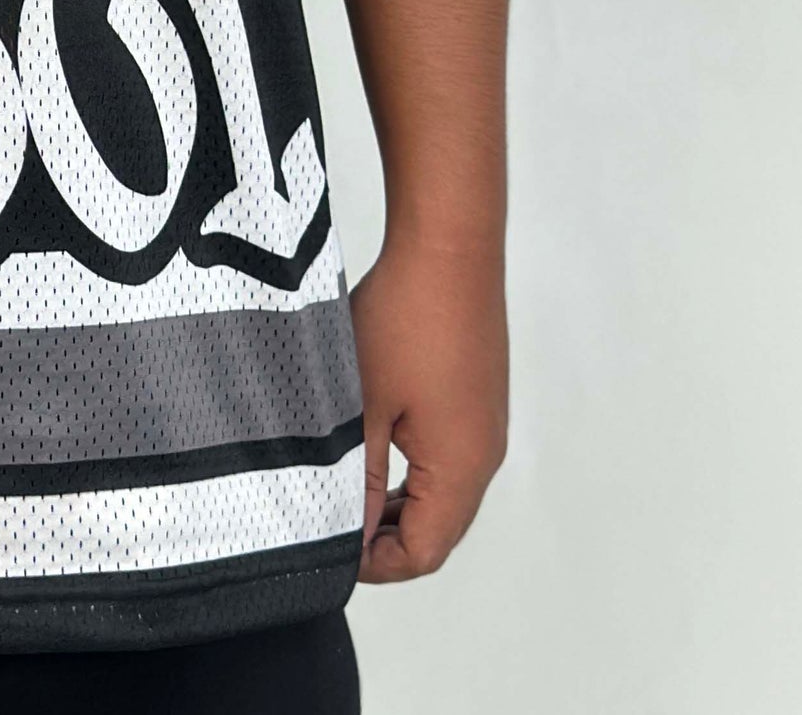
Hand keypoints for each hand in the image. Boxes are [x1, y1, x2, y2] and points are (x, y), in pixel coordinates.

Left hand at [350, 234, 508, 581]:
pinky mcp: (476, 398)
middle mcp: (483, 455)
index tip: (326, 545)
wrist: (449, 247)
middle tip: (327, 519)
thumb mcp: (363, 404)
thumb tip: (344, 530)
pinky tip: (367, 445)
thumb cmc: (405, 318)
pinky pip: (446, 457)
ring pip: (440, 493)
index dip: (374, 563)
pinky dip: (409, 469)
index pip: (424, 552)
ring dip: (394, 500)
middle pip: (437, 529)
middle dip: (382, 536)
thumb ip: (354, 475)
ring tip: (340, 486)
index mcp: (461, 468)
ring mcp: (483, 426)